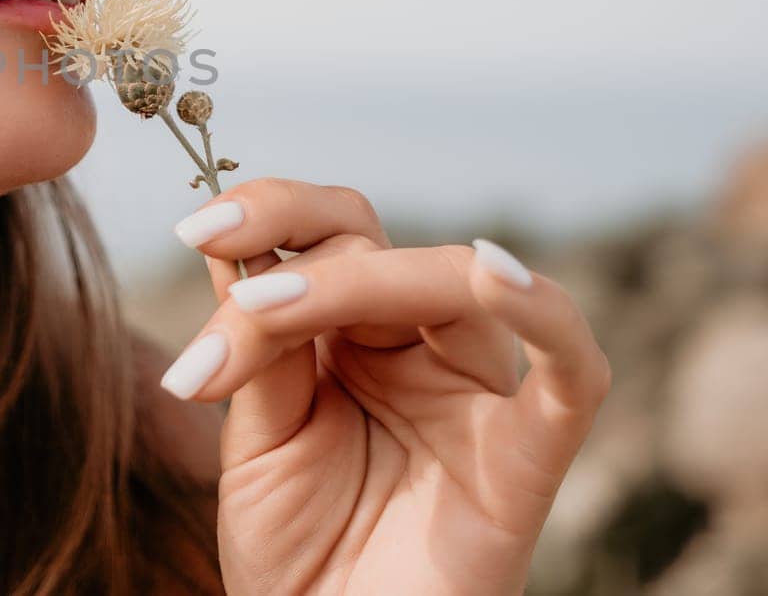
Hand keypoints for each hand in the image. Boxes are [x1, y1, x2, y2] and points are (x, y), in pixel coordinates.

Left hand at [160, 178, 611, 595]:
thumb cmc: (294, 555)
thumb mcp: (256, 439)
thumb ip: (262, 350)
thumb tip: (233, 252)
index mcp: (346, 336)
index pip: (325, 235)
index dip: (269, 213)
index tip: (194, 229)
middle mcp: (415, 349)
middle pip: (376, 245)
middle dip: (293, 257)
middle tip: (233, 306)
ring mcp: (473, 396)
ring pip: (453, 283)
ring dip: (354, 279)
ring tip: (265, 311)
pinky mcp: (525, 459)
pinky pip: (572, 375)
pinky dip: (546, 316)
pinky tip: (496, 276)